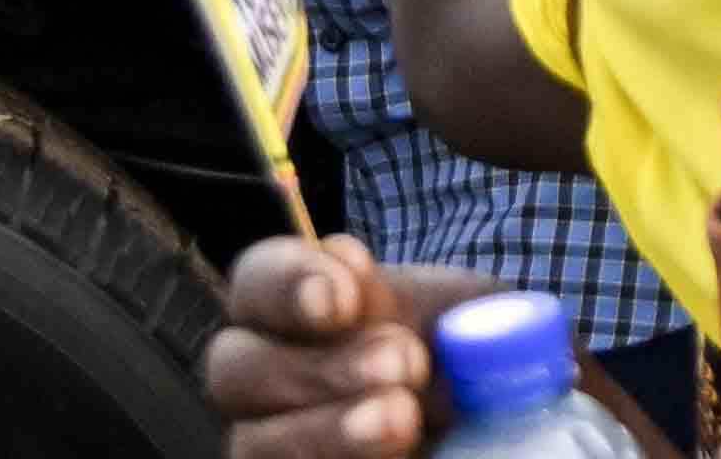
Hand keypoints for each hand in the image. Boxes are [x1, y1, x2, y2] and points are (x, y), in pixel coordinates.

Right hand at [198, 236, 494, 458]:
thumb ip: (448, 316)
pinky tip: (396, 458)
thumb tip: (450, 343)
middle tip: (406, 363)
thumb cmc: (473, 355)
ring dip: (327, 432)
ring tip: (404, 421)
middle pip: (236, 368)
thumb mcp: (474, 321)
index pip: (256, 280)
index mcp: (299, 305)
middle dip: (321, 366)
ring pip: (253, 443)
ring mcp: (270, 440)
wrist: (484, 410)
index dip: (290, 283)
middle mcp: (265, 374)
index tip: (347, 298)